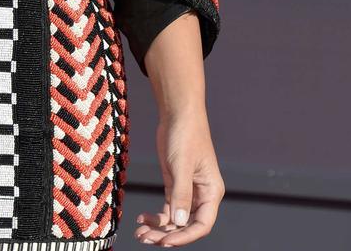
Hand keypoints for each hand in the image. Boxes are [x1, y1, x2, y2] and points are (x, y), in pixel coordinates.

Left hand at [134, 107, 224, 245]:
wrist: (177, 113)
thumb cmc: (185, 135)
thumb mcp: (181, 165)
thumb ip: (181, 194)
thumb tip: (179, 223)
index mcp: (211, 192)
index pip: (201, 224)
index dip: (185, 236)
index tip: (166, 242)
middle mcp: (201, 195)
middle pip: (186, 225)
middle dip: (167, 235)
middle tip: (145, 239)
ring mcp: (187, 190)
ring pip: (175, 219)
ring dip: (159, 228)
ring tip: (140, 234)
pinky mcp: (174, 183)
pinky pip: (168, 208)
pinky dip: (156, 216)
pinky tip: (142, 219)